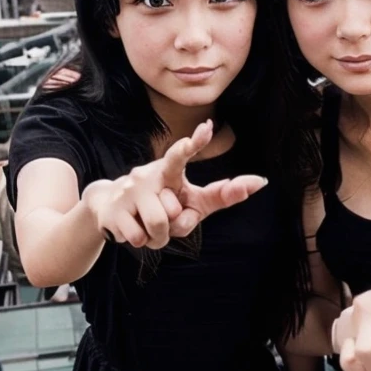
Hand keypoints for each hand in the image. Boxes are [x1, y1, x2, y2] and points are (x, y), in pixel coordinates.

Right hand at [83, 120, 266, 249]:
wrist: (110, 210)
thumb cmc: (160, 203)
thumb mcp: (191, 201)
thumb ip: (221, 195)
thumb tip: (260, 181)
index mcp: (167, 171)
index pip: (180, 157)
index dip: (193, 145)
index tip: (206, 129)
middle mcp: (146, 176)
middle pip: (175, 213)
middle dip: (175, 225)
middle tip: (165, 216)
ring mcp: (127, 193)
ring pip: (158, 226)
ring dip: (160, 237)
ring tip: (151, 228)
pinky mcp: (113, 211)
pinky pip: (139, 237)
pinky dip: (142, 241)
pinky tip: (135, 229)